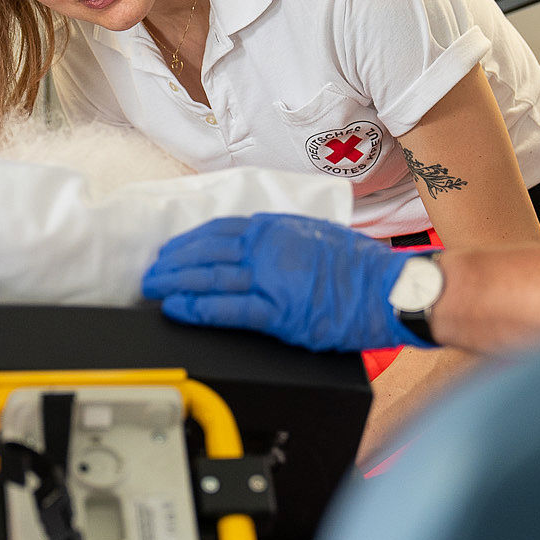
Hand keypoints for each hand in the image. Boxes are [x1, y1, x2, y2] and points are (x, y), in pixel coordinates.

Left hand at [141, 213, 426, 352]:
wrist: (389, 288)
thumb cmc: (359, 267)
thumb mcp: (314, 236)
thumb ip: (281, 240)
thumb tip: (255, 247)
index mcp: (275, 228)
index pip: (218, 232)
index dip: (188, 243)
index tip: (170, 252)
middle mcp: (267, 248)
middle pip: (206, 253)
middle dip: (172, 264)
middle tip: (150, 274)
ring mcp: (271, 279)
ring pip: (209, 279)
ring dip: (175, 285)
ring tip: (153, 291)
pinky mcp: (278, 311)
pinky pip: (228, 309)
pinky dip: (197, 309)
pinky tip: (177, 309)